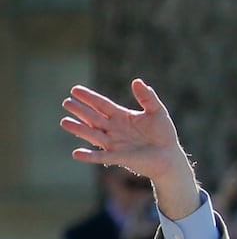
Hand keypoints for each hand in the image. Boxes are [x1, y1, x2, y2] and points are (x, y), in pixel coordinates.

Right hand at [61, 80, 201, 219]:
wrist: (170, 156)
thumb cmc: (164, 134)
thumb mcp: (157, 112)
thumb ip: (147, 97)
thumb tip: (137, 81)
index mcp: (121, 117)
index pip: (102, 105)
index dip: (89, 97)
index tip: (75, 90)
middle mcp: (114, 129)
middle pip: (93, 117)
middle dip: (80, 110)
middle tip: (67, 102)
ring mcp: (115, 143)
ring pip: (93, 135)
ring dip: (79, 129)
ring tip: (64, 122)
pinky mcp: (119, 157)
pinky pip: (102, 157)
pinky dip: (89, 156)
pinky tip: (77, 154)